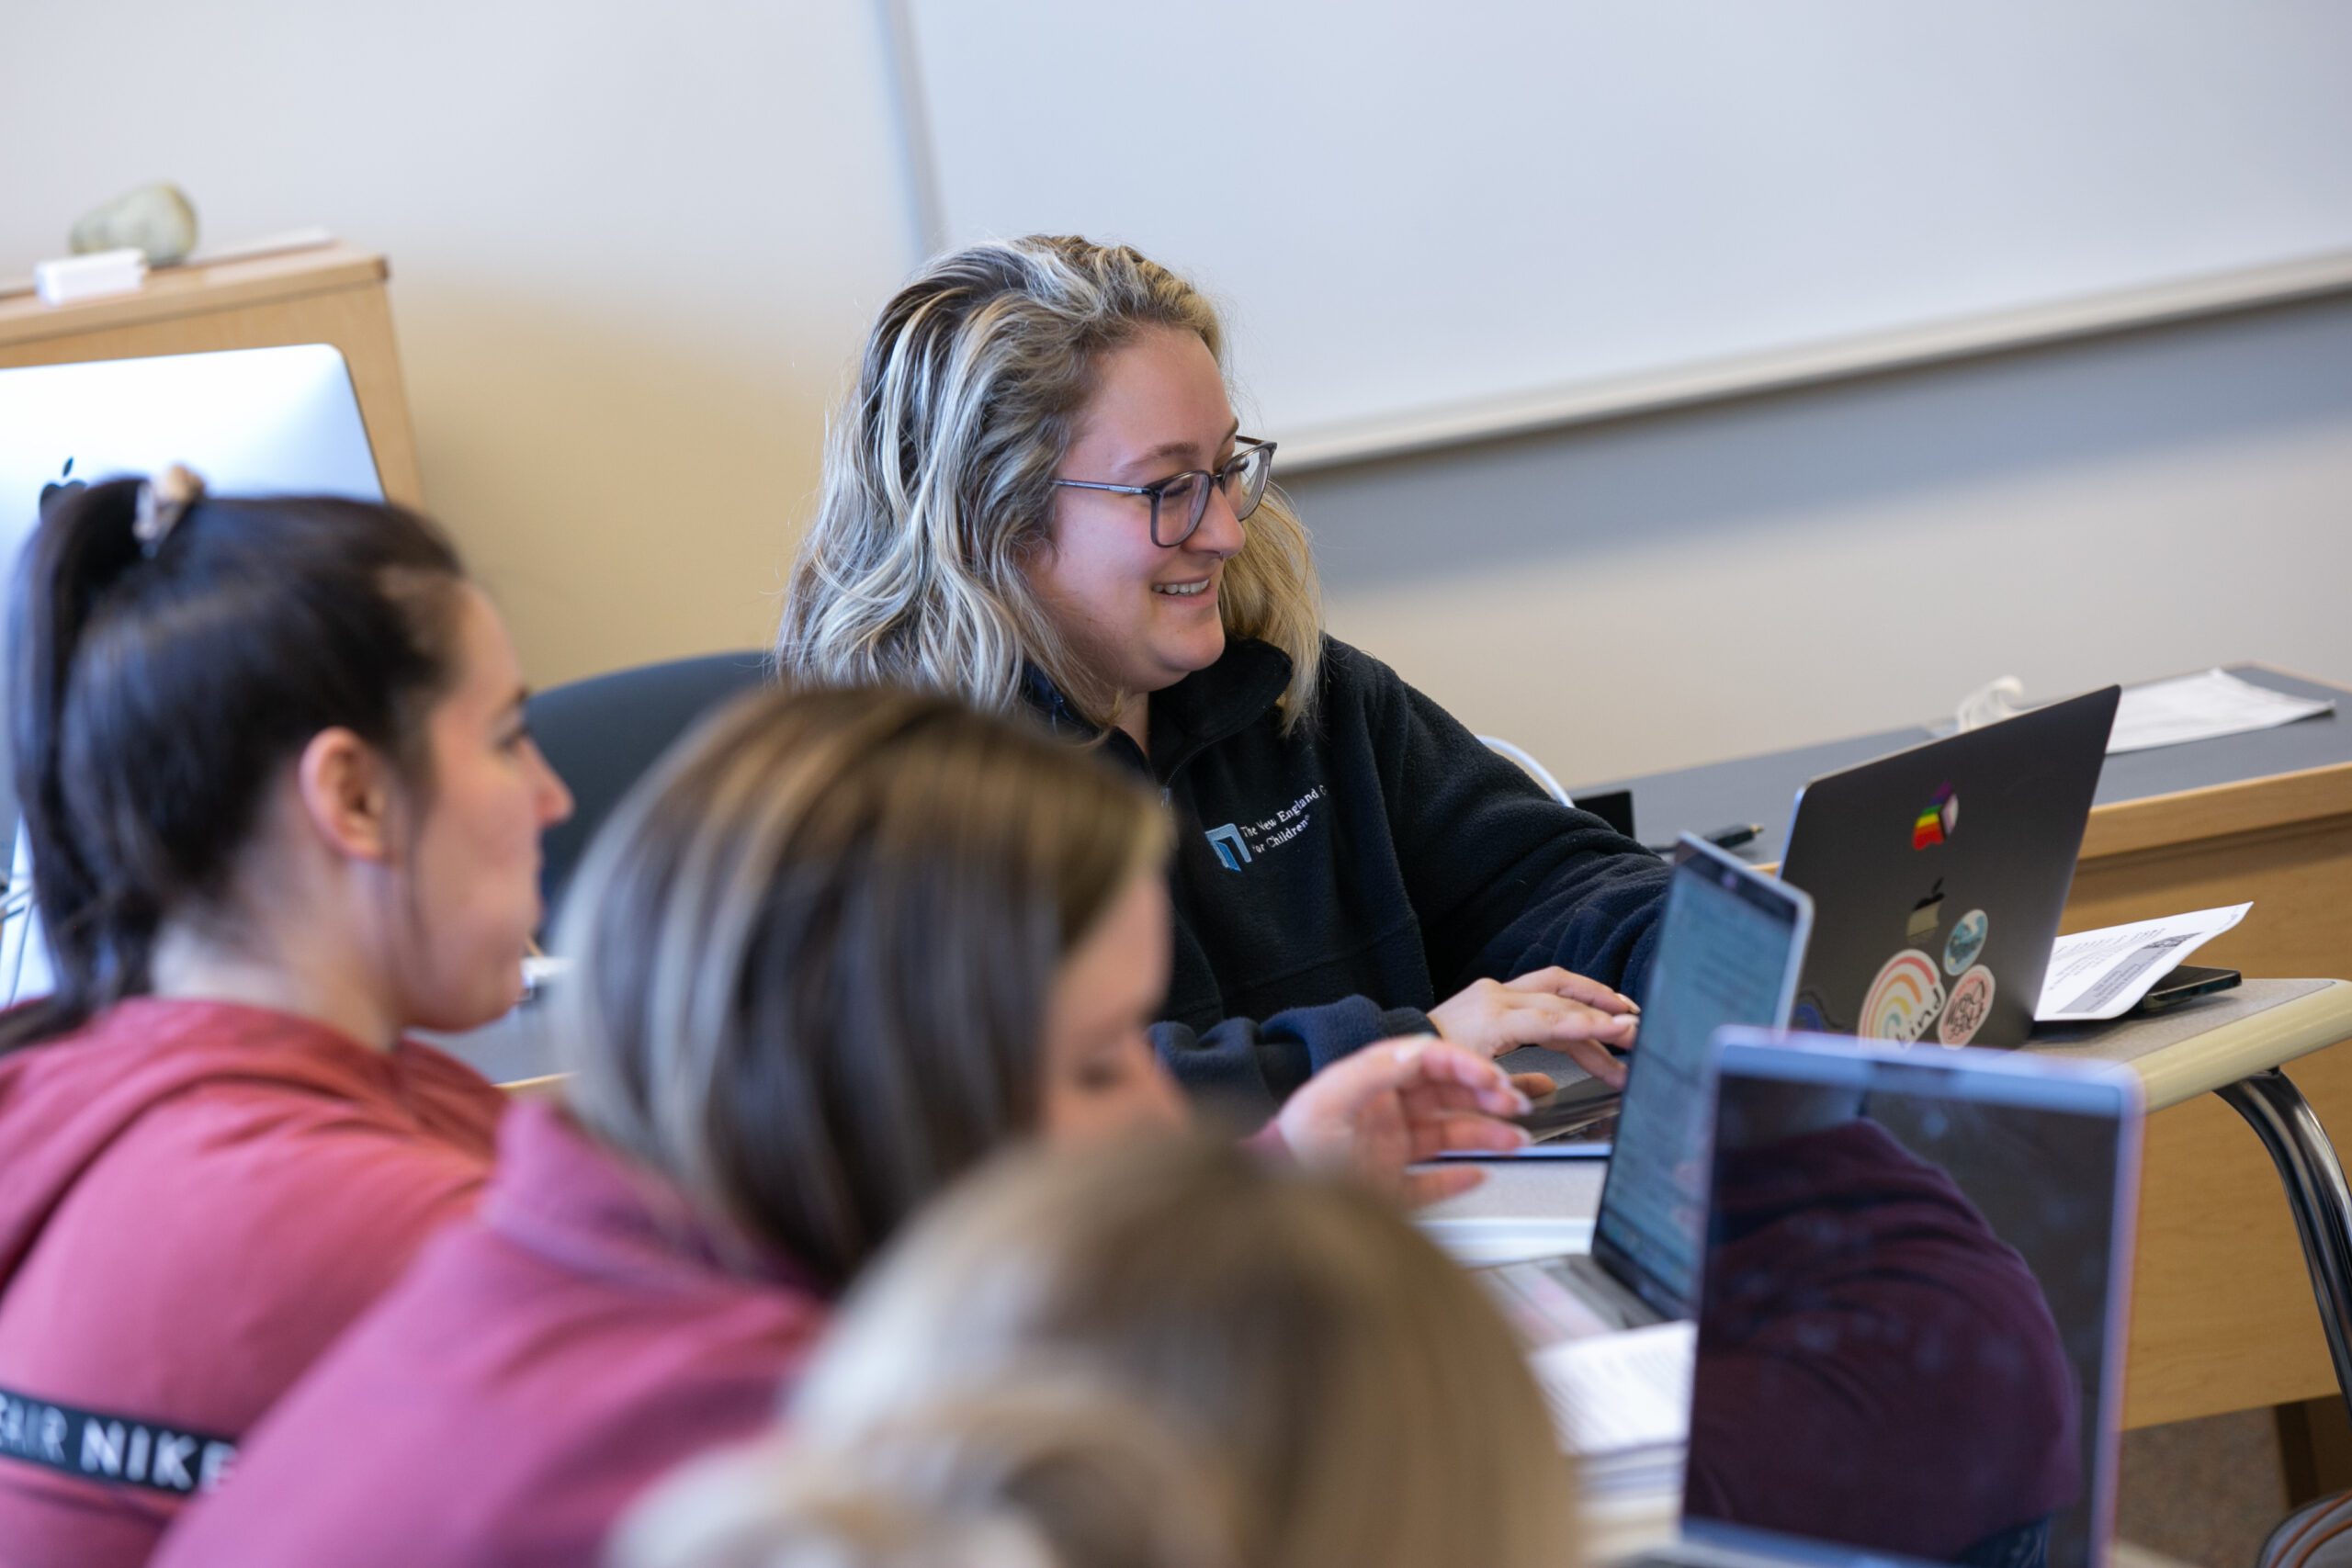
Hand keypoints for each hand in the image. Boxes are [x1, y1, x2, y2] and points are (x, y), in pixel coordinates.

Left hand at [1276, 1036, 1533, 1206]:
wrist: (1272, 1207)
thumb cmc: (1290, 1150)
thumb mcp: (1327, 1103)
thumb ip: (1371, 1074)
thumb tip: (1415, 1051)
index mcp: (1371, 1086)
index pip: (1428, 1062)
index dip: (1465, 1064)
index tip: (1493, 1077)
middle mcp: (1385, 1114)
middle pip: (1447, 1096)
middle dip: (1486, 1096)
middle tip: (1516, 1104)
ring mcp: (1390, 1151)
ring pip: (1450, 1137)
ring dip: (1486, 1135)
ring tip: (1515, 1140)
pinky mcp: (1391, 1188)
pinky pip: (1434, 1182)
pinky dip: (1458, 1180)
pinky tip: (1479, 1174)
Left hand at [1427, 966, 1638, 1086]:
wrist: (1397, 1046)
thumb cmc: (1428, 1071)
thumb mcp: (1470, 1089)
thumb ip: (1513, 1091)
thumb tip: (1548, 1091)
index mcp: (1491, 1019)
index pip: (1555, 1020)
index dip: (1594, 1027)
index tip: (1626, 1030)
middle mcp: (1496, 997)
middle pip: (1563, 1001)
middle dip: (1603, 1018)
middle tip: (1635, 1035)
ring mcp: (1495, 992)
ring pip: (1556, 986)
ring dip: (1593, 999)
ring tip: (1624, 1015)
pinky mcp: (1495, 996)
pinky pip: (1543, 991)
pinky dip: (1571, 1004)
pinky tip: (1589, 1019)